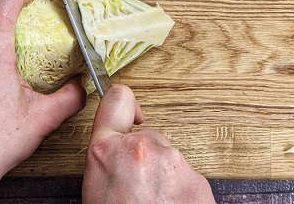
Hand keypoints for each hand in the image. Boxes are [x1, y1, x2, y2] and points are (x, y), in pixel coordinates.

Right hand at [83, 85, 214, 203]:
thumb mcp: (96, 193)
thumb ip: (107, 166)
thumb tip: (114, 163)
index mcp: (106, 153)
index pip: (117, 99)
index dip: (126, 105)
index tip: (132, 115)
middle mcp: (140, 148)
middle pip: (147, 136)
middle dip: (146, 158)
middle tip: (139, 190)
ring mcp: (172, 162)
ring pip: (169, 158)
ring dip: (165, 177)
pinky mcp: (197, 180)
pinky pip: (187, 177)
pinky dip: (182, 192)